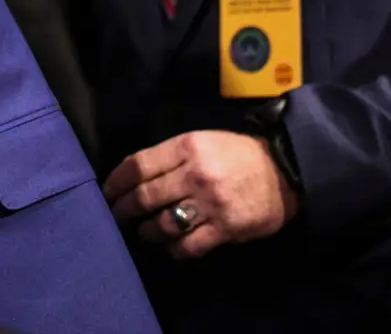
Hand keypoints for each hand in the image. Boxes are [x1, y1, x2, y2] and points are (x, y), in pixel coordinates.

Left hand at [102, 130, 299, 260]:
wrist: (285, 171)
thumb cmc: (237, 154)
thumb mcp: (201, 140)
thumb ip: (169, 157)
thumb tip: (132, 175)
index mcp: (186, 147)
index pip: (138, 165)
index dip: (115, 182)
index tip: (106, 193)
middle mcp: (195, 174)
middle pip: (145, 197)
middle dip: (123, 211)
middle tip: (115, 218)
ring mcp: (211, 203)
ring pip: (163, 224)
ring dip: (147, 232)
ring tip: (142, 233)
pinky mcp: (227, 228)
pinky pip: (190, 246)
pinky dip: (174, 249)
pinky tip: (170, 247)